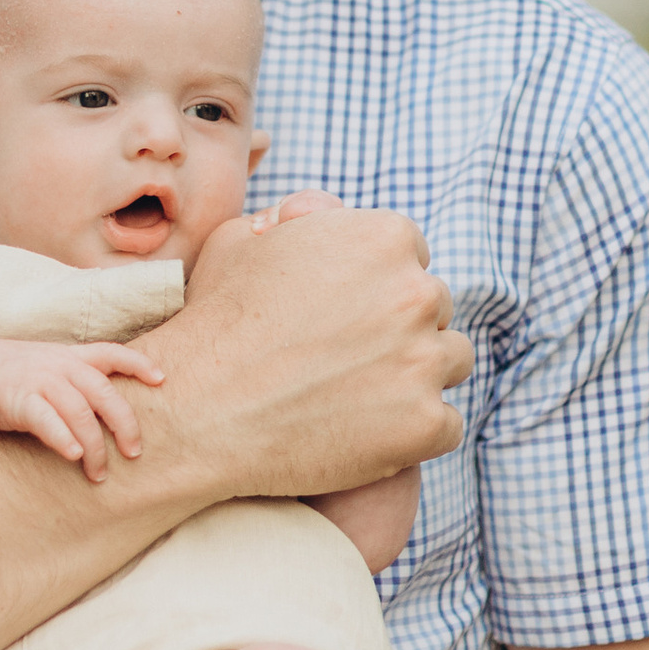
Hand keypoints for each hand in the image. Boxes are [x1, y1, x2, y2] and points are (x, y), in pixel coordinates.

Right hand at [0, 341, 163, 479]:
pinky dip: (63, 439)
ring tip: (98, 474)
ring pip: (81, 413)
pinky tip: (72, 457)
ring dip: (94, 447)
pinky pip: (47, 420)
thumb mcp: (46, 365)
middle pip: (105, 393)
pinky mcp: (19, 401)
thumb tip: (107, 405)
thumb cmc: (10, 375)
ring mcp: (40, 382)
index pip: (113, 353)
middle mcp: (60, 366)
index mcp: (70, 356)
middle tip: (134, 453)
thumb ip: (75, 378)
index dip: (139, 365)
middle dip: (124, 424)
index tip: (162, 380)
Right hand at [164, 199, 468, 506]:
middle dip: (400, 329)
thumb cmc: (215, 322)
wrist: (198, 411)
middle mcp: (416, 292)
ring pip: (450, 361)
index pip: (411, 259)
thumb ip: (301, 217)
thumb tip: (324, 215)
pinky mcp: (425, 423)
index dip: (376, 287)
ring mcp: (425, 360)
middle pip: (433, 308)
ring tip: (362, 395)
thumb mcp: (245, 239)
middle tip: (347, 358)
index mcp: (385, 237)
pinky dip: (416, 432)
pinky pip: (447, 424)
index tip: (345, 315)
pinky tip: (371, 434)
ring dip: (417, 375)